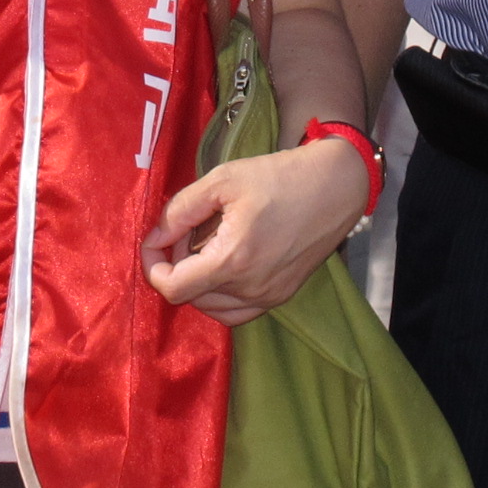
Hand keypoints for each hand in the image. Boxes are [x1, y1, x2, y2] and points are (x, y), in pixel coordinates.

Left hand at [140, 138, 370, 325]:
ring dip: (198, 281)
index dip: (153, 267)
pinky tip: (224, 262)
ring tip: (206, 242)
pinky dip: (220, 294)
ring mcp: (269, 297)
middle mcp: (251, 289)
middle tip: (186, 231)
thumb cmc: (278, 177)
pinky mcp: (282, 296)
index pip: (174, 288)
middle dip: (177, 265)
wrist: (334, 187)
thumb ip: (181, 210)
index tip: (154, 243)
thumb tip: (156, 236)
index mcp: (233, 261)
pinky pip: (238, 310)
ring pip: (213, 306)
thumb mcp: (222, 180)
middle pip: (191, 296)